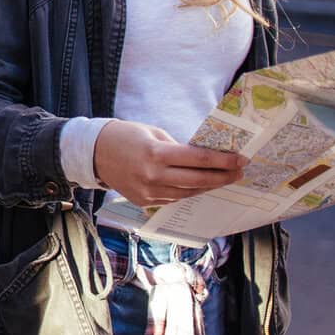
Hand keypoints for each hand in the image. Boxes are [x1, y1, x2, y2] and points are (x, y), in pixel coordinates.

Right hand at [93, 120, 246, 207]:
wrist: (93, 153)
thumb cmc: (125, 136)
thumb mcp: (154, 133)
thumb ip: (178, 148)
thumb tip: (204, 159)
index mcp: (156, 154)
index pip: (199, 160)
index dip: (223, 161)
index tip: (240, 159)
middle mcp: (154, 176)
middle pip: (198, 180)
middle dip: (223, 176)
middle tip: (239, 172)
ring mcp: (149, 192)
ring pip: (189, 192)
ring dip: (209, 186)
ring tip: (223, 179)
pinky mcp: (145, 201)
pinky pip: (175, 198)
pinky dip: (189, 191)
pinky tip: (199, 185)